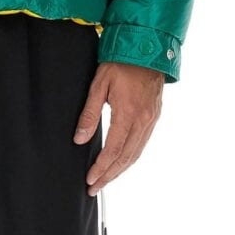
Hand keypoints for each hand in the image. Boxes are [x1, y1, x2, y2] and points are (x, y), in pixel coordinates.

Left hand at [72, 62, 164, 195]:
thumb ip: (89, 113)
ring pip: (136, 154)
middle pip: (125, 158)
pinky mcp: (155, 116)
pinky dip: (131, 157)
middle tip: (95, 187)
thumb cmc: (120, 62)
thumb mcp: (99, 84)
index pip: (113, 150)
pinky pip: (142, 144)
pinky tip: (121, 162)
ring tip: (105, 179)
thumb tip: (79, 139)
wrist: (147, 47)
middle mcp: (143, 121)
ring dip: (120, 170)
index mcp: (128, 113)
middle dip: (109, 175)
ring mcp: (151, 120)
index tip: (90, 180)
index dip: (101, 168)